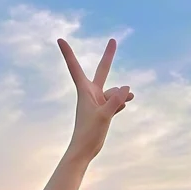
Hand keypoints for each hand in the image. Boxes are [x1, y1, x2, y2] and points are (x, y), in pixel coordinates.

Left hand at [58, 37, 133, 163]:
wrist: (84, 150)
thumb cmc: (88, 134)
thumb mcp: (104, 116)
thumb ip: (115, 102)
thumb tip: (126, 88)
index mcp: (84, 91)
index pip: (75, 67)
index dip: (67, 53)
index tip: (59, 39)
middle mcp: (90, 94)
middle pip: (102, 71)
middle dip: (109, 57)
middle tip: (113, 40)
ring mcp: (97, 102)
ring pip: (113, 93)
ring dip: (122, 95)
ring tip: (131, 99)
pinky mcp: (103, 111)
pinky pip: (115, 102)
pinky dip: (120, 103)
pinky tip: (127, 103)